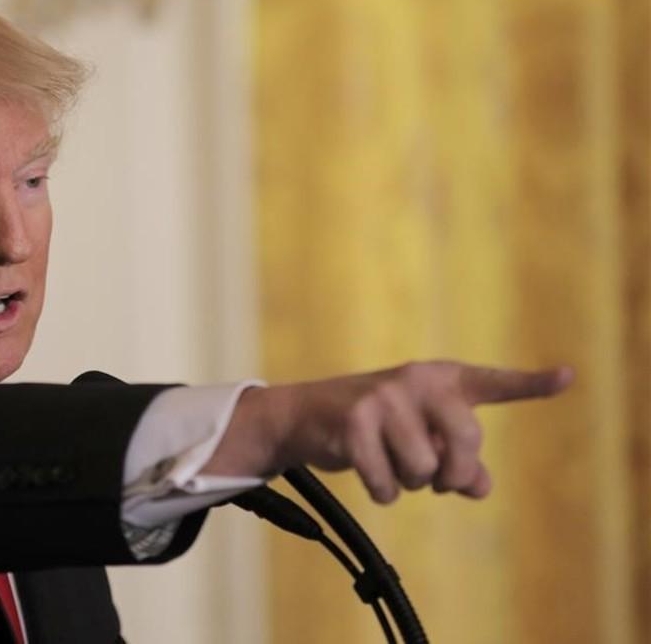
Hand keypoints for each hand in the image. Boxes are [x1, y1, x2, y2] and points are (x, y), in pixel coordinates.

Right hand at [205, 361, 573, 502]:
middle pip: (466, 443)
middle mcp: (418, 380)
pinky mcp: (354, 420)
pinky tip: (371, 475)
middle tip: (437, 480)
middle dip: (452, 475)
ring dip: (410, 483)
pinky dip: (383, 492)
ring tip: (391, 466)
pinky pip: (388, 482)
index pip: (493, 384)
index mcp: (441, 380)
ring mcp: (385, 397)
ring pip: (425, 469)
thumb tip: (480, 487)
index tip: (567, 378)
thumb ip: (458, 462)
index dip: (532, 383)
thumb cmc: (375, 428)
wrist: (303, 416)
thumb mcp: (420, 439)